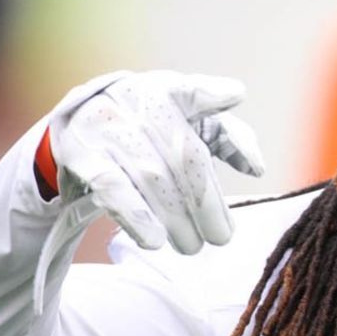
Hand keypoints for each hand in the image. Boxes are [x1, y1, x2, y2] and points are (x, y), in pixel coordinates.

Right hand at [47, 70, 265, 254]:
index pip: (191, 90)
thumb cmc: (153, 128)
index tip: (236, 94)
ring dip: (176, 216)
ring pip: (151, 175)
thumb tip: (257, 168)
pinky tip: (154, 241)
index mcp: (167, 90)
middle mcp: (136, 101)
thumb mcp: (191, 124)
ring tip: (192, 246)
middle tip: (221, 236)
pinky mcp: (81, 153)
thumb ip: (229, 138)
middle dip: (205, 202)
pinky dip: (135, 215)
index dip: (212, 93)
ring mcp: (107, 126)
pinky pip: (111, 186)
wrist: (80, 125)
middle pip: (181, 154)